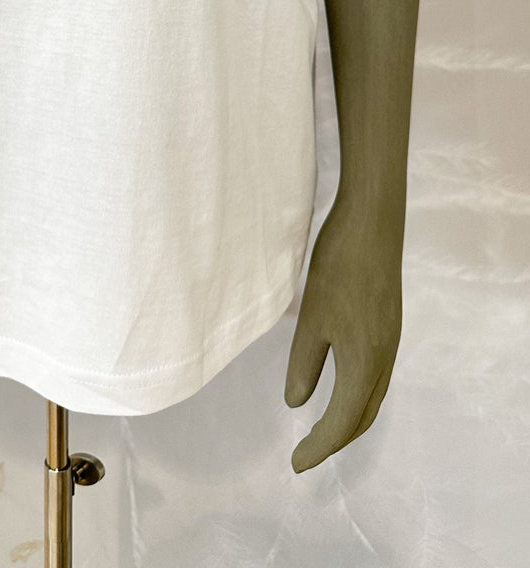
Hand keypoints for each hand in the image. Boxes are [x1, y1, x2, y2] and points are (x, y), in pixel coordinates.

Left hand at [284, 196, 402, 471]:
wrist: (373, 222)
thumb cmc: (338, 266)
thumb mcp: (312, 317)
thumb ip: (305, 363)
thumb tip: (296, 403)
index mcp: (364, 362)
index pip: (342, 421)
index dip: (318, 446)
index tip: (295, 464)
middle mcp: (384, 358)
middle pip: (363, 416)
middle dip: (335, 440)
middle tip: (305, 455)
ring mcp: (391, 341)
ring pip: (372, 396)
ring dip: (348, 419)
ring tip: (319, 429)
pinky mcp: (389, 324)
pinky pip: (376, 376)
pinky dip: (357, 394)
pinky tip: (339, 386)